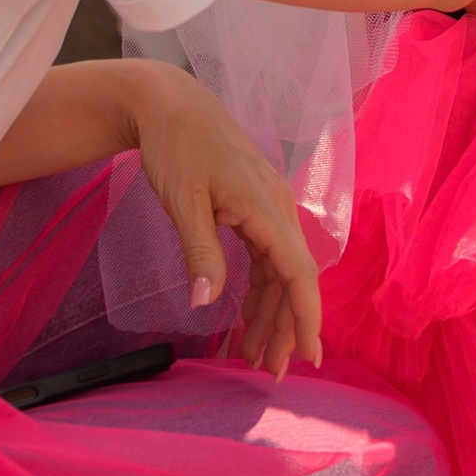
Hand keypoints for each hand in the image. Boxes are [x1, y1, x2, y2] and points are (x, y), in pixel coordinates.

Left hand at [126, 62, 321, 379]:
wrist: (168, 103)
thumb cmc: (175, 146)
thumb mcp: (183, 201)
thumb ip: (200, 253)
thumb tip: (206, 305)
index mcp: (266, 205)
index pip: (299, 272)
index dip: (306, 317)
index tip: (308, 356)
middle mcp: (276, 206)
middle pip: (293, 278)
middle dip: (285, 327)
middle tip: (269, 373)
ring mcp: (267, 206)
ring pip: (279, 271)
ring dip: (270, 313)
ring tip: (253, 356)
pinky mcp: (253, 206)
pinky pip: (265, 257)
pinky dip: (259, 291)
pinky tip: (245, 318)